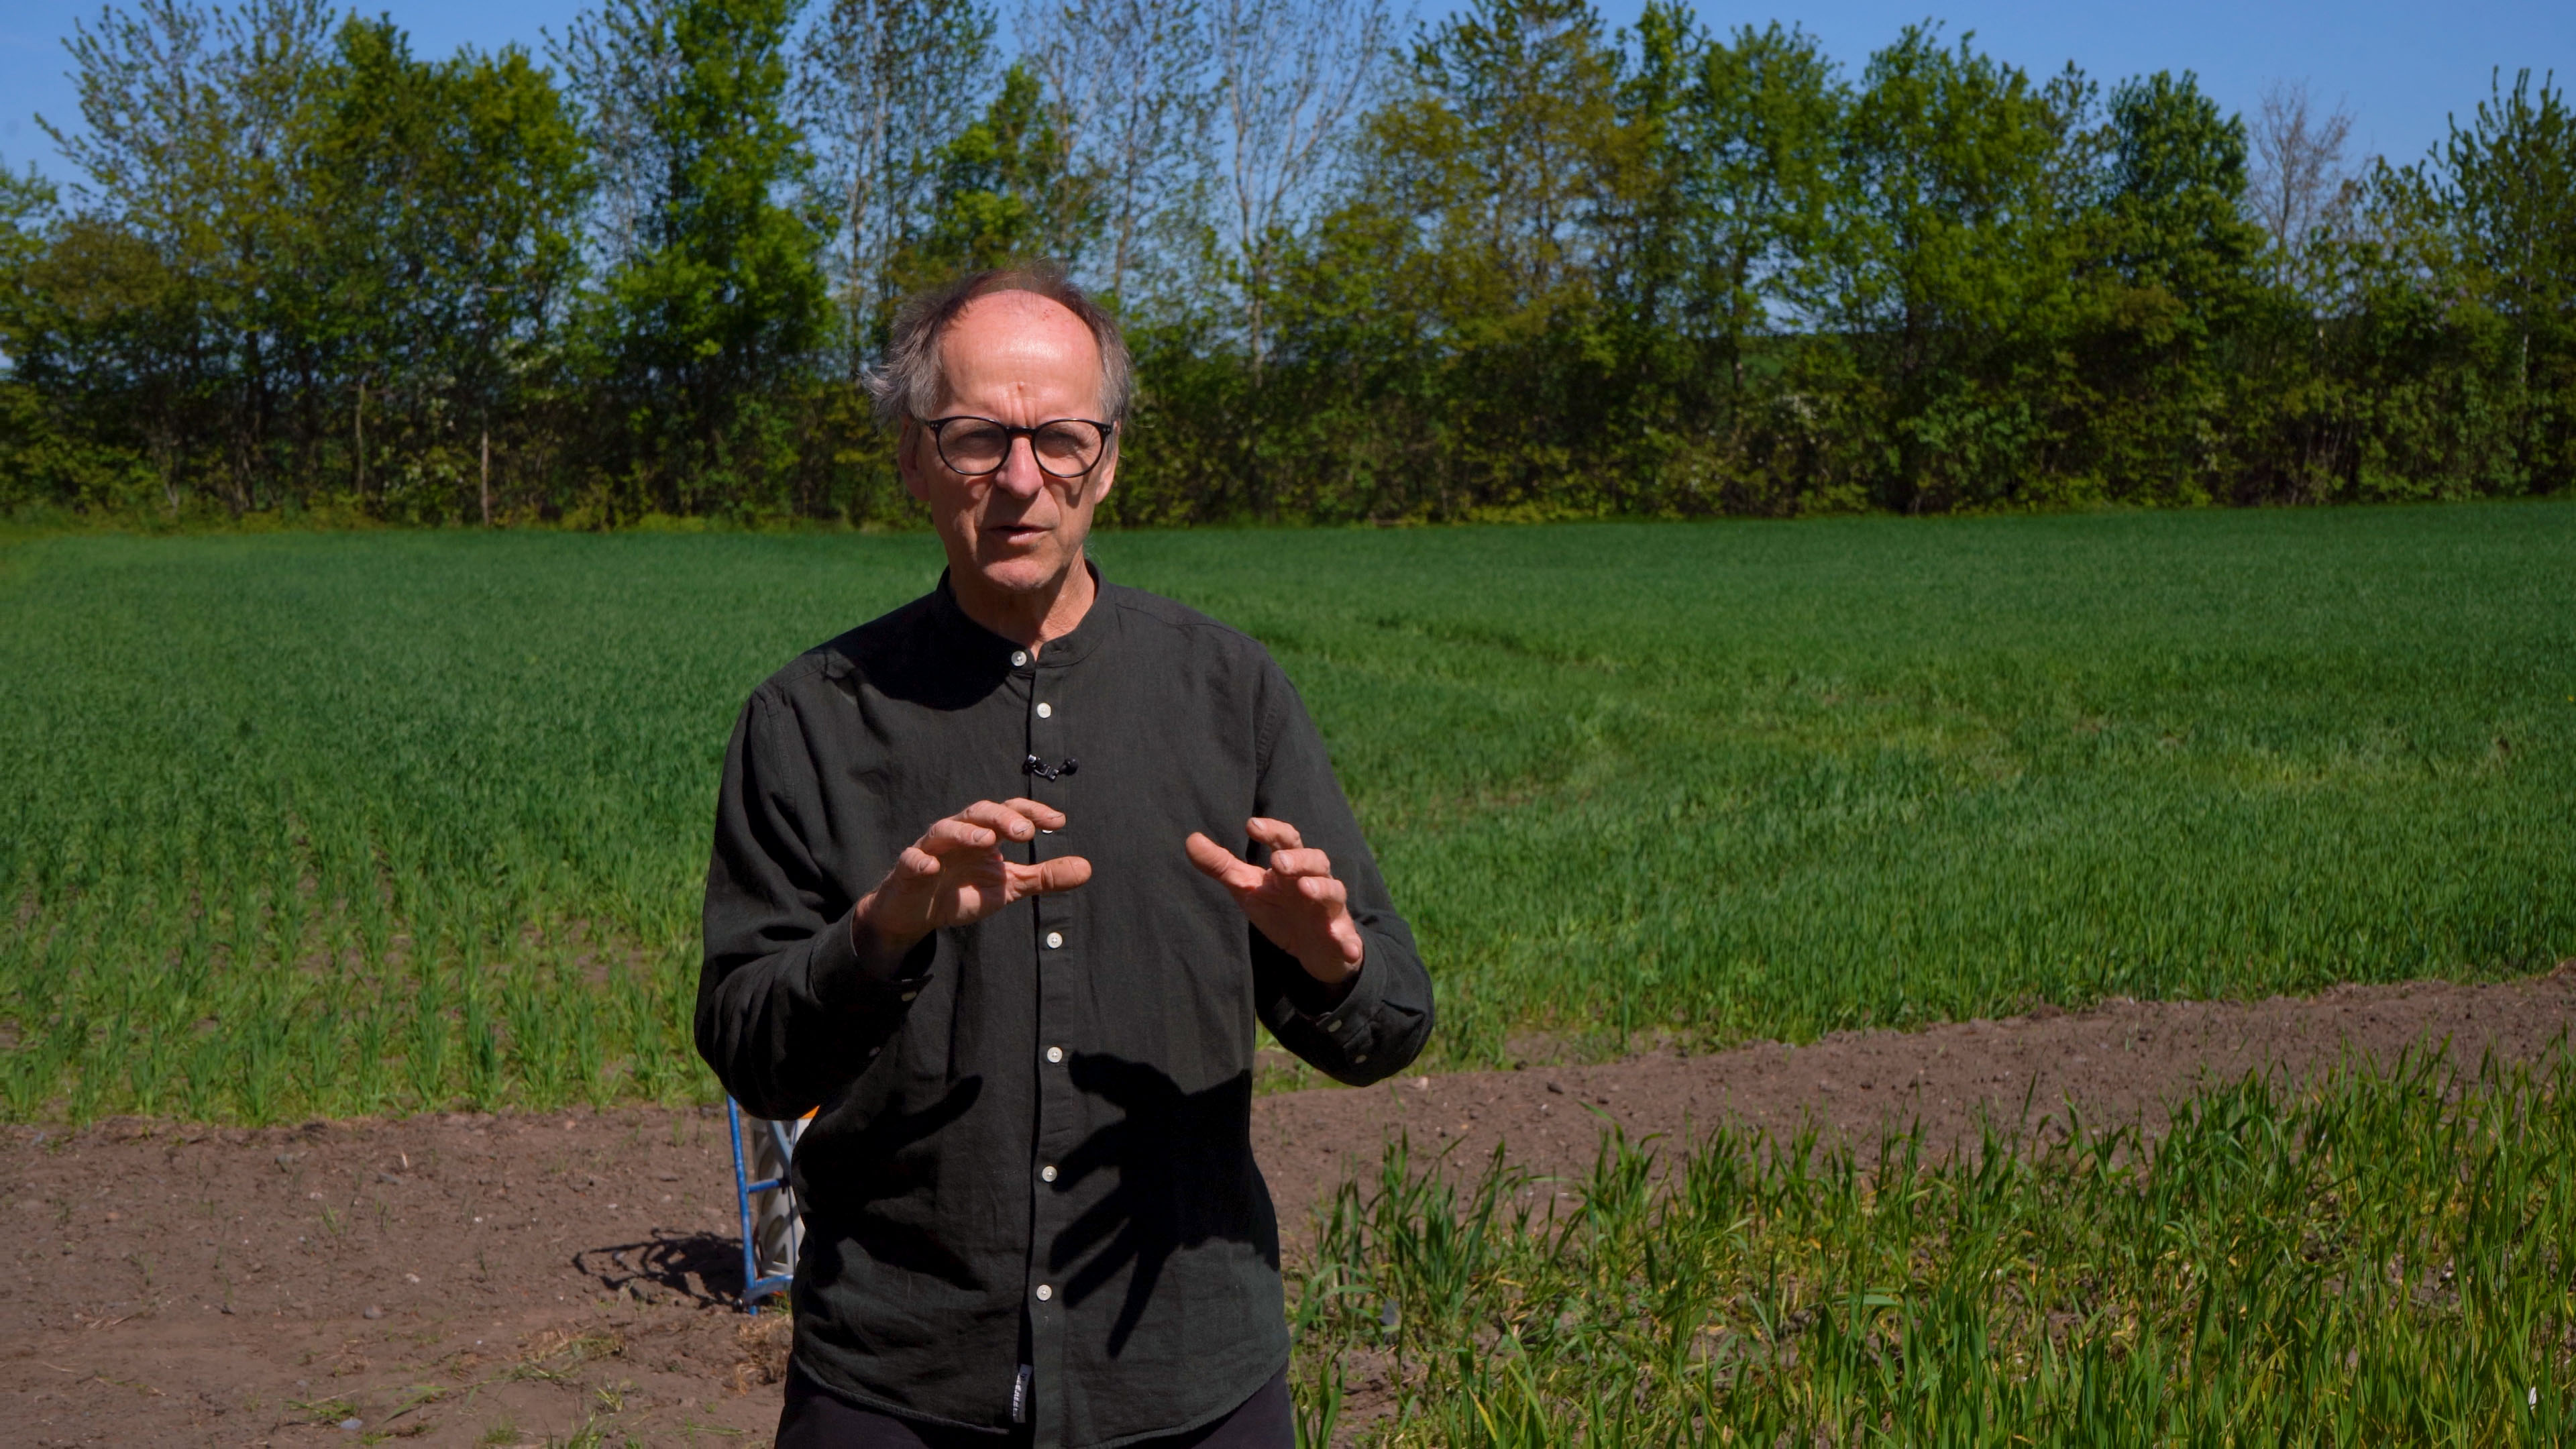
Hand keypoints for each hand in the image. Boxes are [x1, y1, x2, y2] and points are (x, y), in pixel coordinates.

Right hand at [856, 799, 1091, 960]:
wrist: (917, 913)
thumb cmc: (963, 890)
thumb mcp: (1008, 886)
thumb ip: (1044, 876)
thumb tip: (1087, 868)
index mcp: (985, 834)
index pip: (1010, 812)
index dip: (1032, 812)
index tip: (1058, 821)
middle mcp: (959, 835)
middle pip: (979, 813)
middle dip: (1002, 818)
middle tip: (1025, 831)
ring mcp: (932, 849)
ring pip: (945, 829)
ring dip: (966, 832)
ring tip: (987, 840)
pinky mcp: (908, 870)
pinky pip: (912, 860)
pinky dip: (921, 860)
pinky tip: (932, 866)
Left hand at [1185, 817, 1364, 985]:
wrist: (1313, 948)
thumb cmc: (1280, 909)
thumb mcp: (1248, 887)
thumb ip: (1222, 865)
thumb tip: (1190, 839)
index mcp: (1292, 866)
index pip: (1287, 840)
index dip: (1272, 831)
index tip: (1251, 825)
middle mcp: (1315, 881)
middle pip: (1315, 860)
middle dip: (1298, 859)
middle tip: (1278, 861)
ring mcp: (1330, 909)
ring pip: (1333, 891)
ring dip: (1321, 889)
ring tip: (1305, 889)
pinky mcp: (1341, 937)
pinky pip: (1349, 939)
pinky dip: (1349, 942)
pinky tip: (1346, 948)